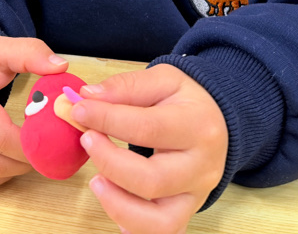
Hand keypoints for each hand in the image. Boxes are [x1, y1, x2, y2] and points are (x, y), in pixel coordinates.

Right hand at [0, 35, 68, 190]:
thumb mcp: (1, 48)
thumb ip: (32, 53)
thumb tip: (61, 67)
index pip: (1, 137)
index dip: (32, 145)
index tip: (53, 138)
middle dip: (26, 162)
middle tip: (46, 149)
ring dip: (13, 171)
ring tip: (28, 152)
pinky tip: (7, 156)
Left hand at [70, 63, 227, 233]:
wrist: (218, 121)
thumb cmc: (187, 101)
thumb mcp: (163, 79)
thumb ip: (126, 86)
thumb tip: (88, 96)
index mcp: (198, 125)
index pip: (148, 128)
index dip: (107, 120)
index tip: (79, 110)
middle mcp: (202, 166)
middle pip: (153, 180)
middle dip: (110, 163)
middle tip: (87, 141)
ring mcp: (196, 195)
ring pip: (159, 221)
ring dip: (118, 205)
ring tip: (97, 181)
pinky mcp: (186, 212)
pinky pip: (163, 233)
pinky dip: (135, 227)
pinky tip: (116, 204)